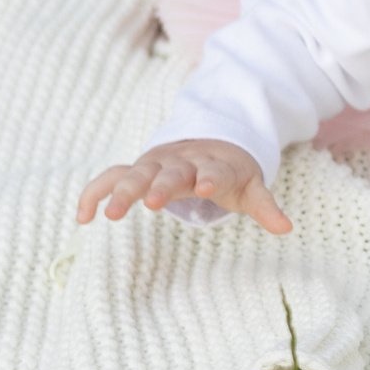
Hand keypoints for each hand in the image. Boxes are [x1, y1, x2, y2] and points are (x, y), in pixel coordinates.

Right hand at [77, 140, 291, 233]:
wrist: (208, 141)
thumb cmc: (230, 172)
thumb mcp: (250, 187)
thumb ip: (265, 206)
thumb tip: (287, 228)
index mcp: (214, 165)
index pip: (215, 171)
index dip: (212, 177)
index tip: (207, 186)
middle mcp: (182, 162)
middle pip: (170, 172)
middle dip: (162, 184)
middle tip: (153, 201)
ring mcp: (156, 165)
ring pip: (137, 173)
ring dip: (123, 190)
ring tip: (111, 214)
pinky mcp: (137, 170)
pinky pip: (110, 177)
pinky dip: (95, 192)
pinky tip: (82, 217)